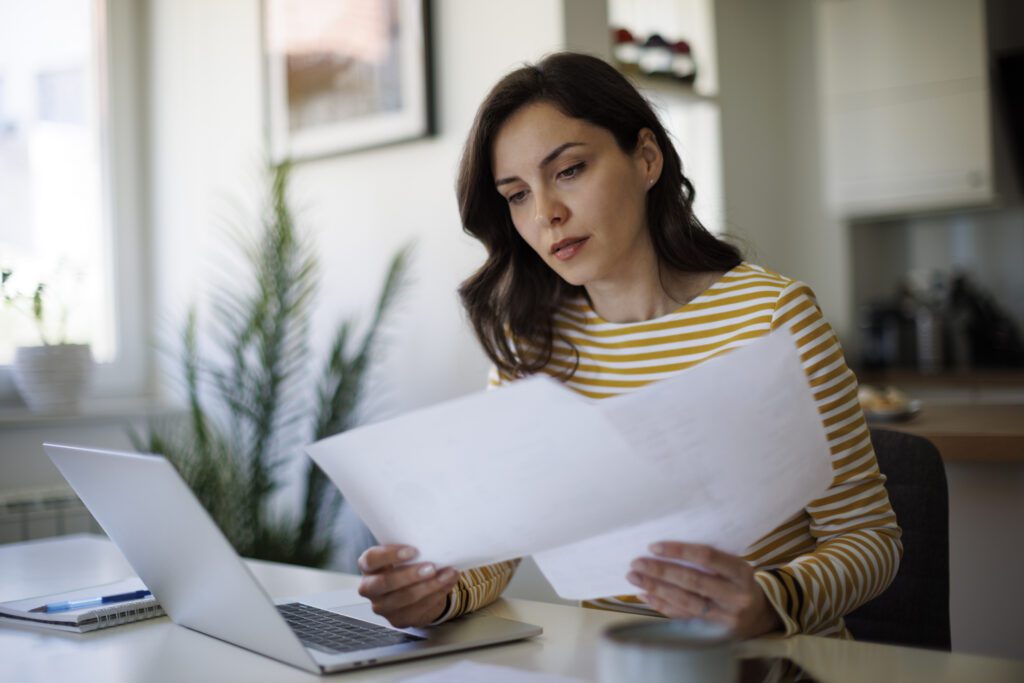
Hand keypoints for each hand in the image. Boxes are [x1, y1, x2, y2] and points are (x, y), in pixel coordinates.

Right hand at [357, 545, 460, 627]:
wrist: (413, 589)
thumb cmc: (407, 565)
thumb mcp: (404, 554)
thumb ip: (410, 547)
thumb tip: (434, 541)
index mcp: (368, 566)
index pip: (371, 560)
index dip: (390, 555)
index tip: (413, 551)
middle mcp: (370, 588)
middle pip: (385, 582)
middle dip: (410, 575)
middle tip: (432, 567)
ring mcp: (382, 607)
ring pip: (405, 598)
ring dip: (430, 586)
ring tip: (447, 574)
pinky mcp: (398, 620)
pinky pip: (418, 609)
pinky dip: (437, 595)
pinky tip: (447, 584)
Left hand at [626, 542, 781, 638]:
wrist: (761, 616)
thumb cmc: (739, 582)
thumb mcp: (735, 565)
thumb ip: (709, 558)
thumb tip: (664, 548)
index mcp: (742, 572)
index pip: (707, 557)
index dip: (679, 551)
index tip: (653, 547)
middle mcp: (736, 596)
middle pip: (692, 581)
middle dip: (660, 571)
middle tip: (637, 562)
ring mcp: (725, 617)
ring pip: (685, 601)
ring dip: (655, 588)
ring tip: (635, 577)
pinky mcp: (714, 632)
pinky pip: (682, 617)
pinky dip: (661, 605)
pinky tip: (645, 595)